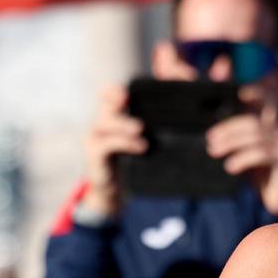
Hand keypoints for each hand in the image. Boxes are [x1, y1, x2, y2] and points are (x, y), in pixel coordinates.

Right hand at [83, 85, 146, 217]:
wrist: (115, 188)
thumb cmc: (134, 159)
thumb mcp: (143, 139)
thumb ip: (155, 124)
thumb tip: (183, 113)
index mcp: (114, 115)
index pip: (109, 95)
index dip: (114, 90)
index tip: (128, 89)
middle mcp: (102, 122)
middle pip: (106, 103)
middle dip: (116, 98)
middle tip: (128, 97)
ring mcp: (95, 136)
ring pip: (105, 122)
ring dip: (123, 123)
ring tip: (140, 128)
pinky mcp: (94, 153)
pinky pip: (106, 144)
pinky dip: (123, 142)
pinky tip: (141, 146)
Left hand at [206, 101, 277, 214]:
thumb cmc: (262, 175)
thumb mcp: (247, 154)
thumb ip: (237, 141)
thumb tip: (212, 137)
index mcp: (272, 127)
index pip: (267, 102)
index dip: (257, 93)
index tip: (240, 93)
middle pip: (253, 122)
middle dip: (228, 129)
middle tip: (210, 140)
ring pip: (256, 136)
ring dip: (231, 143)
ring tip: (214, 152)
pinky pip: (263, 154)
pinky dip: (243, 159)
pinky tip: (231, 166)